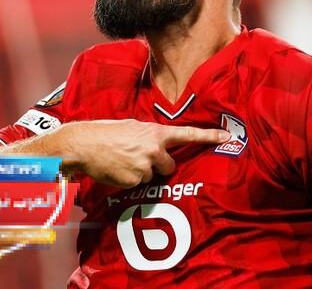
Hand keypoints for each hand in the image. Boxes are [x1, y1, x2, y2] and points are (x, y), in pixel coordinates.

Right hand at [61, 119, 229, 186]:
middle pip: (169, 165)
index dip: (209, 136)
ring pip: (152, 176)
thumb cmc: (106, 133)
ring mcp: (145, 166)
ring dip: (141, 172)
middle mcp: (154, 149)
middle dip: (158, 165)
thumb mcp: (132, 127)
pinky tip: (117, 170)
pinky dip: (129, 180)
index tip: (227, 138)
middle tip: (138, 158)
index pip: (188, 134)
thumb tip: (159, 144)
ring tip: (122, 162)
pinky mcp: (134, 181)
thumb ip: (150, 136)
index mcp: (155, 132)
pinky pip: (138, 184)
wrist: (84, 145)